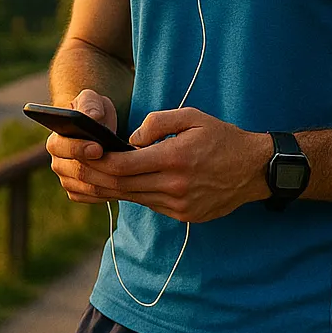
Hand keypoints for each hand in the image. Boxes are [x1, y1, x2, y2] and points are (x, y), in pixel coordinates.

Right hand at [46, 89, 118, 204]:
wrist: (99, 129)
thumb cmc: (94, 111)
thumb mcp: (93, 101)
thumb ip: (90, 104)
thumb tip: (92, 116)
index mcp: (56, 140)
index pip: (61, 147)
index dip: (79, 149)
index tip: (99, 148)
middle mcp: (57, 161)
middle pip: (75, 171)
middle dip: (99, 168)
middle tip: (119, 164)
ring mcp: (66, 178)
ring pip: (86, 186)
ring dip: (108, 182)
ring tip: (129, 175)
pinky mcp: (77, 191)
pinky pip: (92, 196)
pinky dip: (109, 192)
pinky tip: (126, 185)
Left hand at [62, 107, 271, 222]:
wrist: (254, 170)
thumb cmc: (222, 138)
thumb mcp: (192, 117)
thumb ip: (158, 123)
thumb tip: (131, 138)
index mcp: (175, 158)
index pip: (124, 164)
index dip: (100, 161)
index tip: (86, 153)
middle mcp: (175, 186)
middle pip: (123, 185)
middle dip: (97, 176)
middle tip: (77, 168)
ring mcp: (179, 204)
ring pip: (134, 198)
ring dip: (111, 189)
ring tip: (91, 178)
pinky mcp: (184, 215)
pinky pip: (150, 204)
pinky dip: (133, 195)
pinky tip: (120, 185)